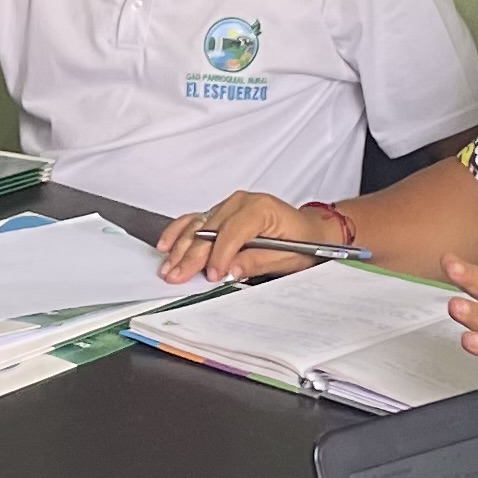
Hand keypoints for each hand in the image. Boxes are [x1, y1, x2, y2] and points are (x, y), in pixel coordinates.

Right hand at [154, 191, 338, 282]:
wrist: (311, 232)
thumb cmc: (303, 242)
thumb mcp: (285, 258)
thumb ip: (255, 262)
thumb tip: (229, 269)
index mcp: (261, 209)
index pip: (232, 232)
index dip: (219, 255)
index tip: (211, 275)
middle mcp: (242, 202)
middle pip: (209, 229)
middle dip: (192, 255)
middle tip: (177, 276)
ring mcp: (229, 205)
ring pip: (197, 225)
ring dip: (180, 247)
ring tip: (168, 267)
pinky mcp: (221, 212)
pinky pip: (195, 219)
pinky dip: (179, 232)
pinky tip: (166, 244)